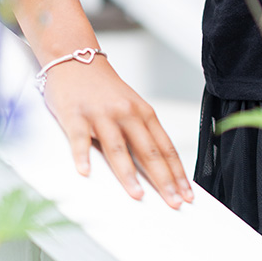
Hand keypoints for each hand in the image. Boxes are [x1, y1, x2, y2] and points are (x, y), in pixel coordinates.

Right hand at [43, 57, 193, 208]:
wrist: (76, 58)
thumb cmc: (104, 88)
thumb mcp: (130, 106)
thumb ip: (142, 132)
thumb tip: (157, 166)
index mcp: (143, 113)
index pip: (165, 148)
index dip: (177, 173)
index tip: (186, 193)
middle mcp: (126, 114)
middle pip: (148, 151)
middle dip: (163, 180)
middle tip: (173, 202)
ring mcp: (101, 115)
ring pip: (118, 148)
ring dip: (128, 174)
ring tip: (138, 195)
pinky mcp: (75, 116)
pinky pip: (80, 139)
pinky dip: (82, 156)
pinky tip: (86, 172)